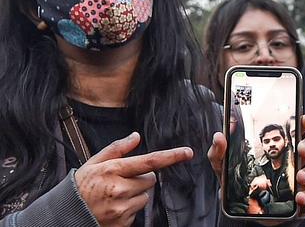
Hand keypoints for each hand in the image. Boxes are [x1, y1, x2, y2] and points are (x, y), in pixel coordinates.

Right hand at [74, 132, 192, 226]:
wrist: (65, 215)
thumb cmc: (80, 186)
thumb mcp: (94, 162)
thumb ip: (117, 149)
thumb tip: (136, 136)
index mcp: (113, 170)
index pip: (149, 161)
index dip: (171, 156)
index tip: (187, 152)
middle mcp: (119, 189)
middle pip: (150, 179)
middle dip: (141, 179)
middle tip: (121, 182)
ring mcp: (121, 208)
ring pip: (145, 196)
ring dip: (135, 195)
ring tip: (114, 196)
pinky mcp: (122, 223)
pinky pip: (136, 213)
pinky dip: (128, 210)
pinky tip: (112, 208)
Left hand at [208, 114, 304, 221]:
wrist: (243, 212)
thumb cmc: (239, 183)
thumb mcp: (225, 167)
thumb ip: (219, 152)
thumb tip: (219, 136)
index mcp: (280, 148)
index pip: (296, 130)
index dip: (303, 123)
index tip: (303, 120)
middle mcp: (293, 161)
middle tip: (300, 149)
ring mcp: (298, 180)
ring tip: (300, 177)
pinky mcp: (299, 201)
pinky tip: (299, 197)